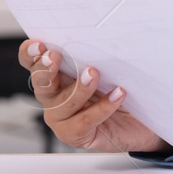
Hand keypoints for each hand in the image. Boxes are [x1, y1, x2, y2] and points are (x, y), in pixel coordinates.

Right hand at [16, 39, 164, 152]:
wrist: (141, 124)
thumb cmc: (121, 92)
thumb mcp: (110, 70)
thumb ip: (98, 57)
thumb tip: (102, 38)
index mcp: (57, 76)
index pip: (34, 63)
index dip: (31, 54)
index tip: (39, 44)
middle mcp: (54, 97)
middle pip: (40, 83)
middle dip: (44, 69)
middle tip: (54, 57)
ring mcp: (62, 118)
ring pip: (63, 102)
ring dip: (78, 87)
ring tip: (94, 73)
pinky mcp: (75, 135)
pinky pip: (85, 120)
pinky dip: (102, 107)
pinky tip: (117, 95)